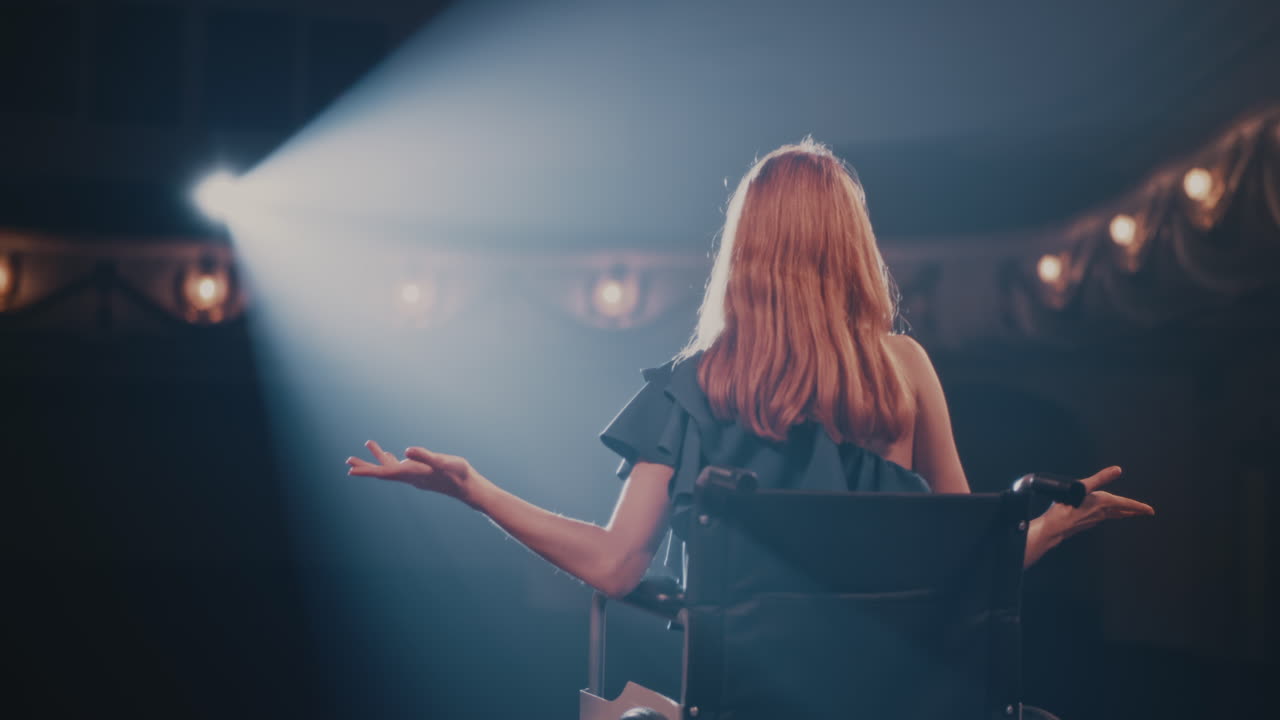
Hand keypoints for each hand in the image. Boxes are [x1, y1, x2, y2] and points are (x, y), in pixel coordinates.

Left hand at [346, 440, 479, 503]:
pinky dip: (393, 459)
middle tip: (348, 461)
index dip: (367, 470)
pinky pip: (401, 466)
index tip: (350, 469)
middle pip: (383, 471)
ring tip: (368, 444)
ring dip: (378, 458)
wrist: (469, 487)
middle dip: (366, 466)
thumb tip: (406, 451)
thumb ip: (424, 456)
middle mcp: (410, 476)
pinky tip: (392, 455)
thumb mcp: (442, 462)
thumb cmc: (457, 474)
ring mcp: (415, 475)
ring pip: (391, 467)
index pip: (384, 473)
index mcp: (411, 473)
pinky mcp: (421, 473)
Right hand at [1042, 466, 1153, 542]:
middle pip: (1121, 512)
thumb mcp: (1083, 487)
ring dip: (1121, 513)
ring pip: (1112, 516)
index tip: (1150, 510)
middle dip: (1133, 511)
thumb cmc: (1067, 507)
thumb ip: (1100, 478)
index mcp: (1103, 503)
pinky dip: (1106, 515)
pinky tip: (1100, 514)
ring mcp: (1093, 519)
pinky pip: (1100, 518)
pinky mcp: (1084, 523)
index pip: (1126, 504)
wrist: (1054, 527)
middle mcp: (1101, 513)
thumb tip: (1117, 470)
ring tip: (1126, 513)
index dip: (1139, 507)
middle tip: (1144, 512)